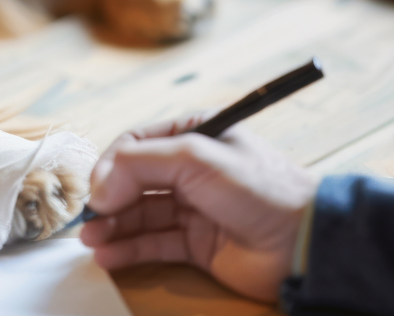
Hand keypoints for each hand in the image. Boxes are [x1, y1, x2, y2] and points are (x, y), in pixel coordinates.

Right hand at [81, 116, 317, 302]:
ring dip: (112, 226)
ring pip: (140, 214)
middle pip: (133, 181)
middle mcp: (190, 170)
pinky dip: (128, 249)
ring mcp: (192, 207)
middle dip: (108, 200)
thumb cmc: (258, 187)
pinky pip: (154, 243)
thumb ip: (140, 164)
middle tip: (90, 220)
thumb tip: (99, 190)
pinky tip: (108, 256)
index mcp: (193, 135)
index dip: (112, 167)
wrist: (303, 241)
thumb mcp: (195, 157)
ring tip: (91, 241)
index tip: (99, 191)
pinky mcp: (196, 244)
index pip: (135, 145)